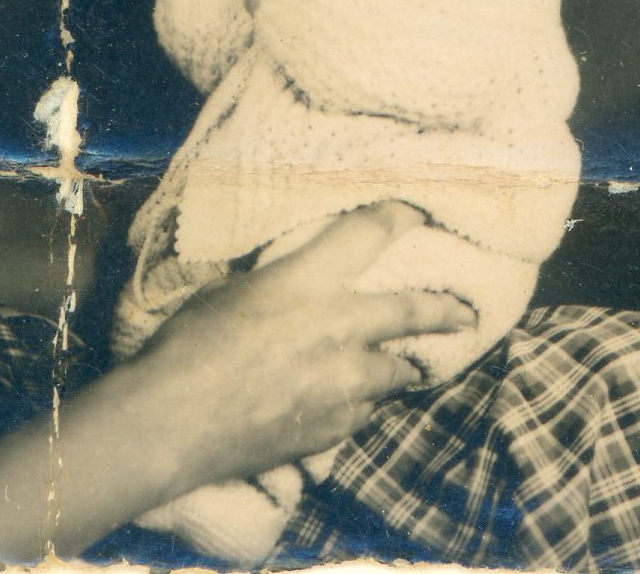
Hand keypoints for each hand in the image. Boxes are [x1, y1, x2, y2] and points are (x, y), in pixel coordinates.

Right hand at [127, 201, 474, 493]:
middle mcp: (343, 325)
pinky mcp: (335, 427)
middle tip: (465, 313)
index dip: (403, 215)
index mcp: (313, 279)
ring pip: (396, 372)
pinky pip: (363, 413)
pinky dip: (360, 405)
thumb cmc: (188, 346)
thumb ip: (278, 286)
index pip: (374, 230)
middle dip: (446, 310)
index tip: (420, 213)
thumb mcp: (232, 292)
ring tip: (409, 369)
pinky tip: (348, 406)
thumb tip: (288, 287)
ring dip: (400, 368)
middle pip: (415, 310)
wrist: (174, 423)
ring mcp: (346, 381)